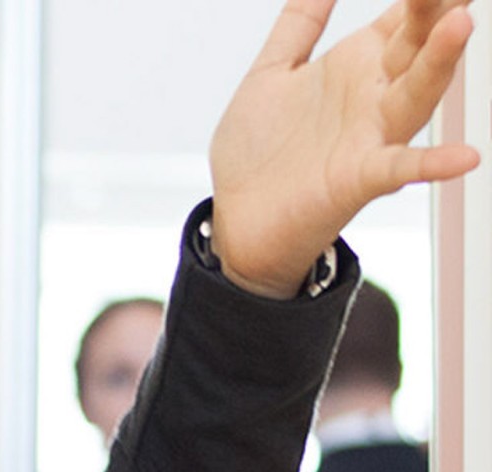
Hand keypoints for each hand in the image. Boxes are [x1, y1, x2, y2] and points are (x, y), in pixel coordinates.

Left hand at [209, 0, 480, 297]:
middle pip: (416, 45)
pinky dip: (432, 164)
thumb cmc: (259, 153)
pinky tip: (465, 156)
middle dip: (436, 11)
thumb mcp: (271, 73)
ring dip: (439, 61)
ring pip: (415, 94)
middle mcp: (370, 97)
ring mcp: (369, 137)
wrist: (239, 219)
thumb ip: (299, 25)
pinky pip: (400, 168)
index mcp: (353, 68)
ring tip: (462, 23)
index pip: (402, 19)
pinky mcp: (357, 178)